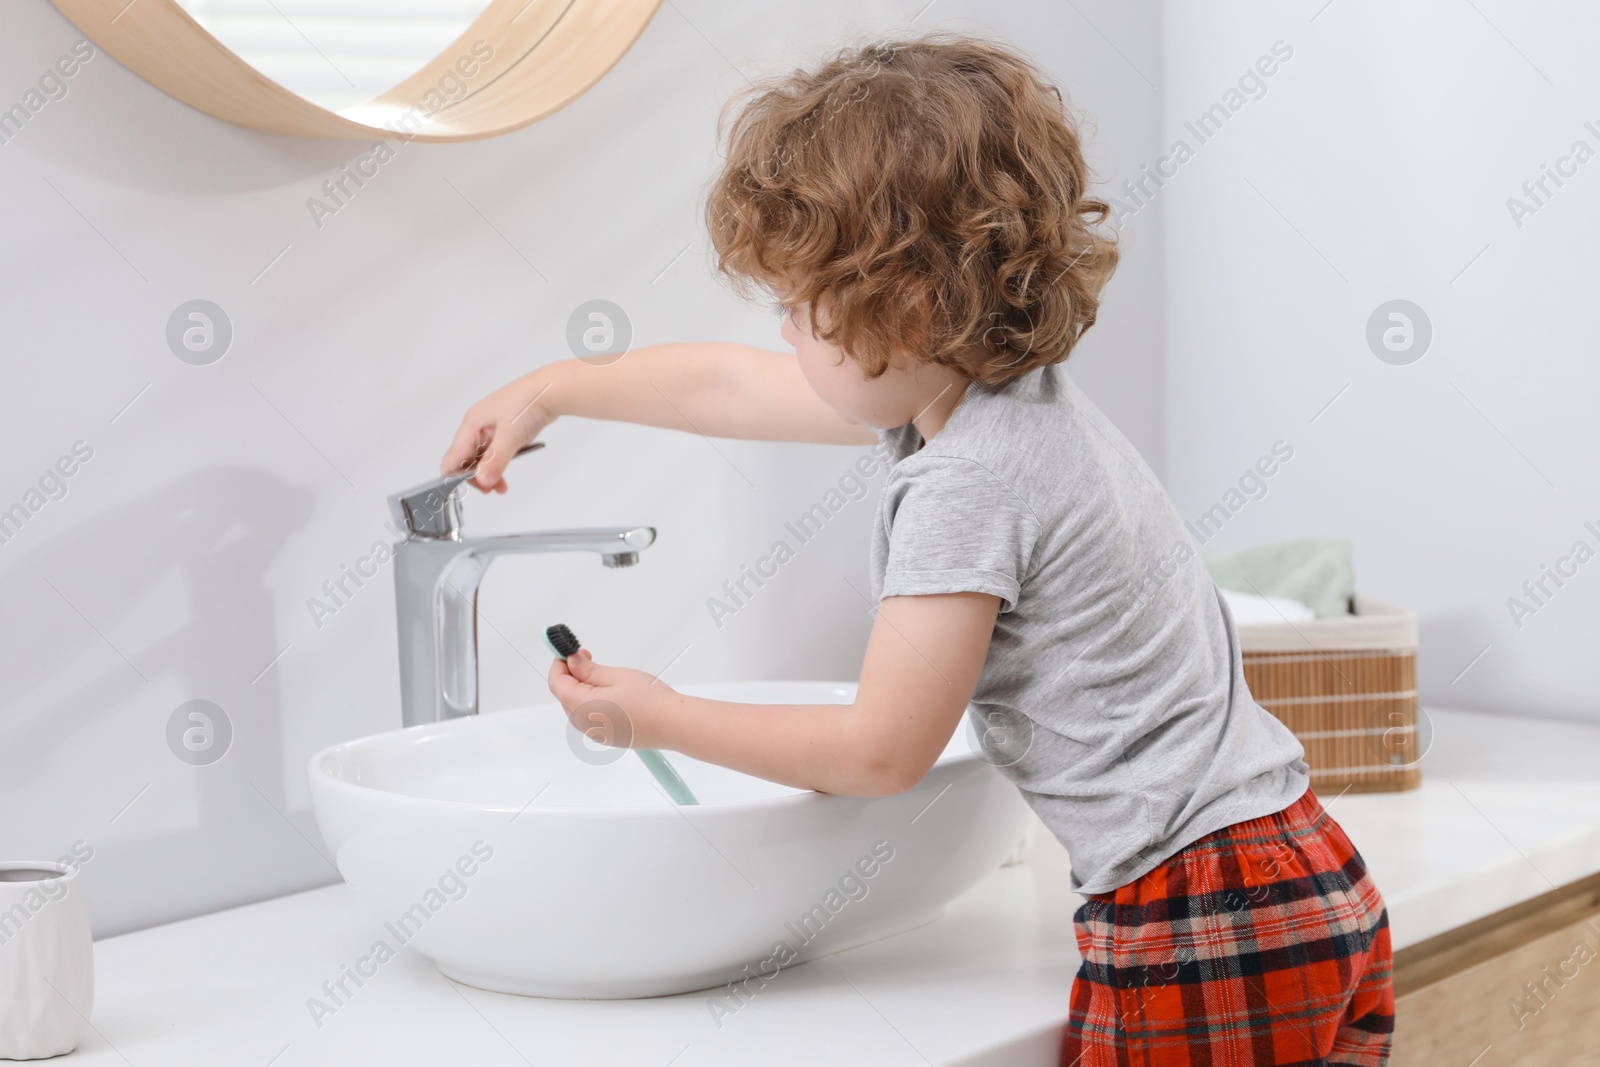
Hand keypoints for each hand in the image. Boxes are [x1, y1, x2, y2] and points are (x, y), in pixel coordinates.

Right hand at [440, 371, 559, 492]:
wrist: (551, 391)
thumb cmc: (527, 404)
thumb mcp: (510, 437)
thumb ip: (494, 461)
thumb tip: (482, 482)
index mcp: (471, 424)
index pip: (453, 457)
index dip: (457, 476)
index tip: (471, 490)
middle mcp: (477, 425)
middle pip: (465, 459)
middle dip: (475, 477)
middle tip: (490, 490)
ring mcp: (490, 427)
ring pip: (481, 458)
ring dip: (488, 474)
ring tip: (500, 488)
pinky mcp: (504, 430)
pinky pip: (494, 453)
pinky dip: (498, 465)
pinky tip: (505, 478)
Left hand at [547, 648, 676, 750]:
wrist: (672, 723)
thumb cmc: (649, 699)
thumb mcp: (615, 675)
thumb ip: (588, 669)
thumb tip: (571, 661)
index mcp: (582, 707)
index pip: (557, 683)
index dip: (559, 664)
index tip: (567, 651)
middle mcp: (584, 724)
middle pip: (564, 696)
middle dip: (570, 675)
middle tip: (586, 657)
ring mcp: (595, 733)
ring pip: (576, 706)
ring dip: (581, 688)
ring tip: (601, 674)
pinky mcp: (607, 736)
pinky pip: (589, 717)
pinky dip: (591, 701)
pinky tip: (609, 692)